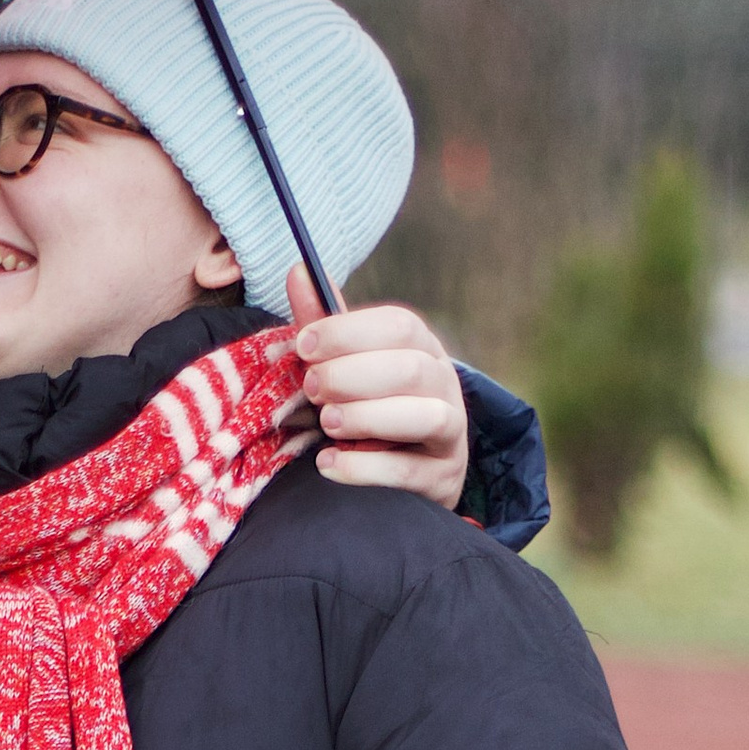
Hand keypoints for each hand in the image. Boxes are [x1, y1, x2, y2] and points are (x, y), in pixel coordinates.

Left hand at [286, 266, 466, 506]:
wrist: (405, 474)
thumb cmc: (367, 408)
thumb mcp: (345, 365)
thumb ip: (324, 325)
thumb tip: (297, 269)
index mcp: (424, 349)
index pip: (400, 326)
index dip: (349, 331)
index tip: (304, 345)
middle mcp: (445, 386)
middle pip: (413, 368)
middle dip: (354, 375)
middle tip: (312, 388)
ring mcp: (451, 435)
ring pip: (426, 416)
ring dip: (369, 416)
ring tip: (328, 424)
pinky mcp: (442, 480)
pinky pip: (411, 472)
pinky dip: (366, 467)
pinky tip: (329, 464)